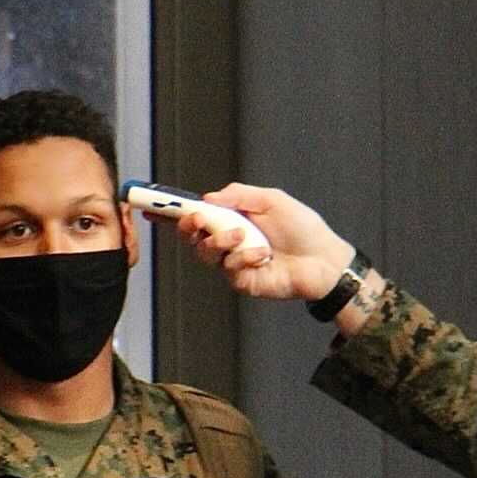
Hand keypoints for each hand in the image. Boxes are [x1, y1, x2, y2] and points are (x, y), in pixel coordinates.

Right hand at [174, 182, 355, 301]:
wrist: (324, 259)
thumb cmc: (303, 228)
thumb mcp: (271, 200)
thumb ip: (239, 195)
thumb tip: (207, 198)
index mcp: (233, 219)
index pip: (196, 216)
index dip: (172, 213)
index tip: (151, 207)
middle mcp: (229, 241)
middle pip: (192, 236)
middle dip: (189, 226)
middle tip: (197, 219)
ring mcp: (234, 263)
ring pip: (206, 254)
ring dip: (219, 241)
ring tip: (242, 236)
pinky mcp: (242, 282)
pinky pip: (228, 269)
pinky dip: (243, 258)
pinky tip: (263, 255)